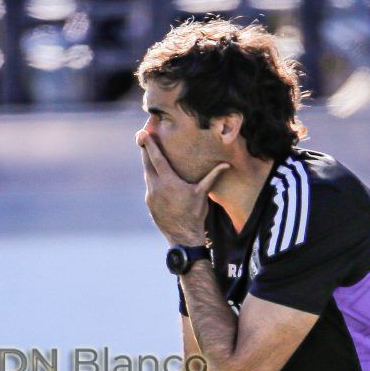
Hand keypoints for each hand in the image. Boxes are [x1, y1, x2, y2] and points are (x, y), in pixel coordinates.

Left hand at [136, 130, 228, 246]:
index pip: (156, 158)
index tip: (143, 133)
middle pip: (147, 163)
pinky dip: (151, 178)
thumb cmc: (195, 213)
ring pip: (147, 175)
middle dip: (145, 150)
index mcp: (168, 181)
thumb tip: (227, 164)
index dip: (149, 144)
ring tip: (149, 154)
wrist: (183, 236)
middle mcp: (155, 187)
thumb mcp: (203, 193)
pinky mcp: (149, 203)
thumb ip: (213, 176)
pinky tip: (156, 175)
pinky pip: (149, 186)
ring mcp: (150, 196)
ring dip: (148, 164)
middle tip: (142, 136)